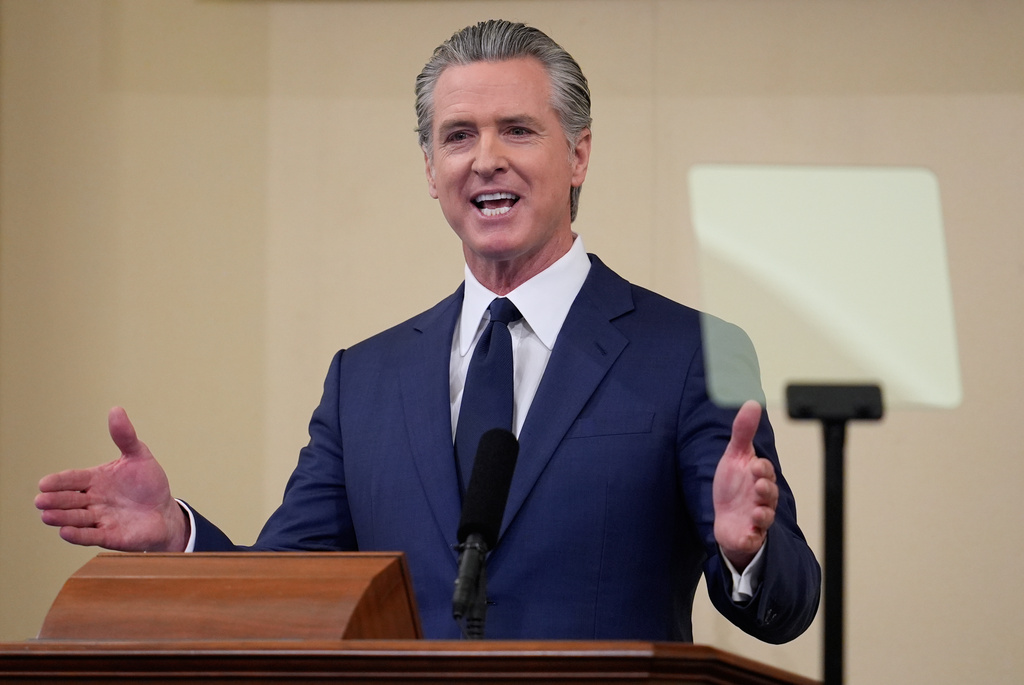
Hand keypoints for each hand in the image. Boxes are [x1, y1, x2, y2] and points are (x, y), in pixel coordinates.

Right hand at [35, 407, 188, 551]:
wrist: (164, 512)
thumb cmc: (148, 484)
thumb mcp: (139, 456)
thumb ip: (125, 436)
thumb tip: (116, 410)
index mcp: (96, 479)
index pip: (73, 479)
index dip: (59, 481)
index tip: (44, 482)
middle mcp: (93, 500)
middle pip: (70, 499)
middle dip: (55, 500)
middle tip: (41, 500)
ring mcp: (99, 518)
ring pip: (76, 518)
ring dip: (62, 517)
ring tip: (47, 516)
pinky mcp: (109, 536)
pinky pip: (91, 535)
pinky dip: (78, 534)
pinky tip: (65, 532)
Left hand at [713, 400, 778, 570]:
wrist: (725, 519)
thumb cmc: (733, 486)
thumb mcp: (735, 457)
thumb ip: (743, 432)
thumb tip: (752, 402)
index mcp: (759, 478)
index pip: (766, 472)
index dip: (762, 469)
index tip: (754, 465)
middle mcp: (761, 499)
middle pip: (770, 494)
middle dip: (766, 490)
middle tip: (758, 485)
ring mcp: (756, 519)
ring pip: (766, 517)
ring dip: (763, 514)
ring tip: (756, 512)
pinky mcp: (748, 536)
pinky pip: (754, 539)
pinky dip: (751, 538)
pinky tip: (746, 536)